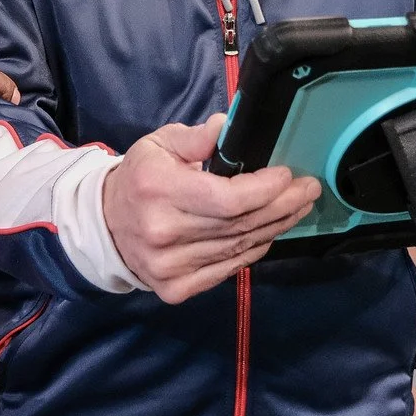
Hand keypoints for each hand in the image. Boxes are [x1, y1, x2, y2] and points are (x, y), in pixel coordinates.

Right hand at [102, 114, 320, 303]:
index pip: (226, 199)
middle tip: (309, 190)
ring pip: (238, 247)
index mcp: (158, 190)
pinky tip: (270, 231)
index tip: (288, 175)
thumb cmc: (140, 177)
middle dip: (282, 206)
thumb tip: (228, 127)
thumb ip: (196, 137)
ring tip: (298, 208)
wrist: (105, 226)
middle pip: (239, 224)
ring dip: (275, 226)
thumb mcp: (159, 143)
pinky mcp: (177, 289)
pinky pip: (229, 268)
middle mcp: (164, 232)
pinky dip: (254, 249)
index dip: (264, 189)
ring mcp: (170, 266)